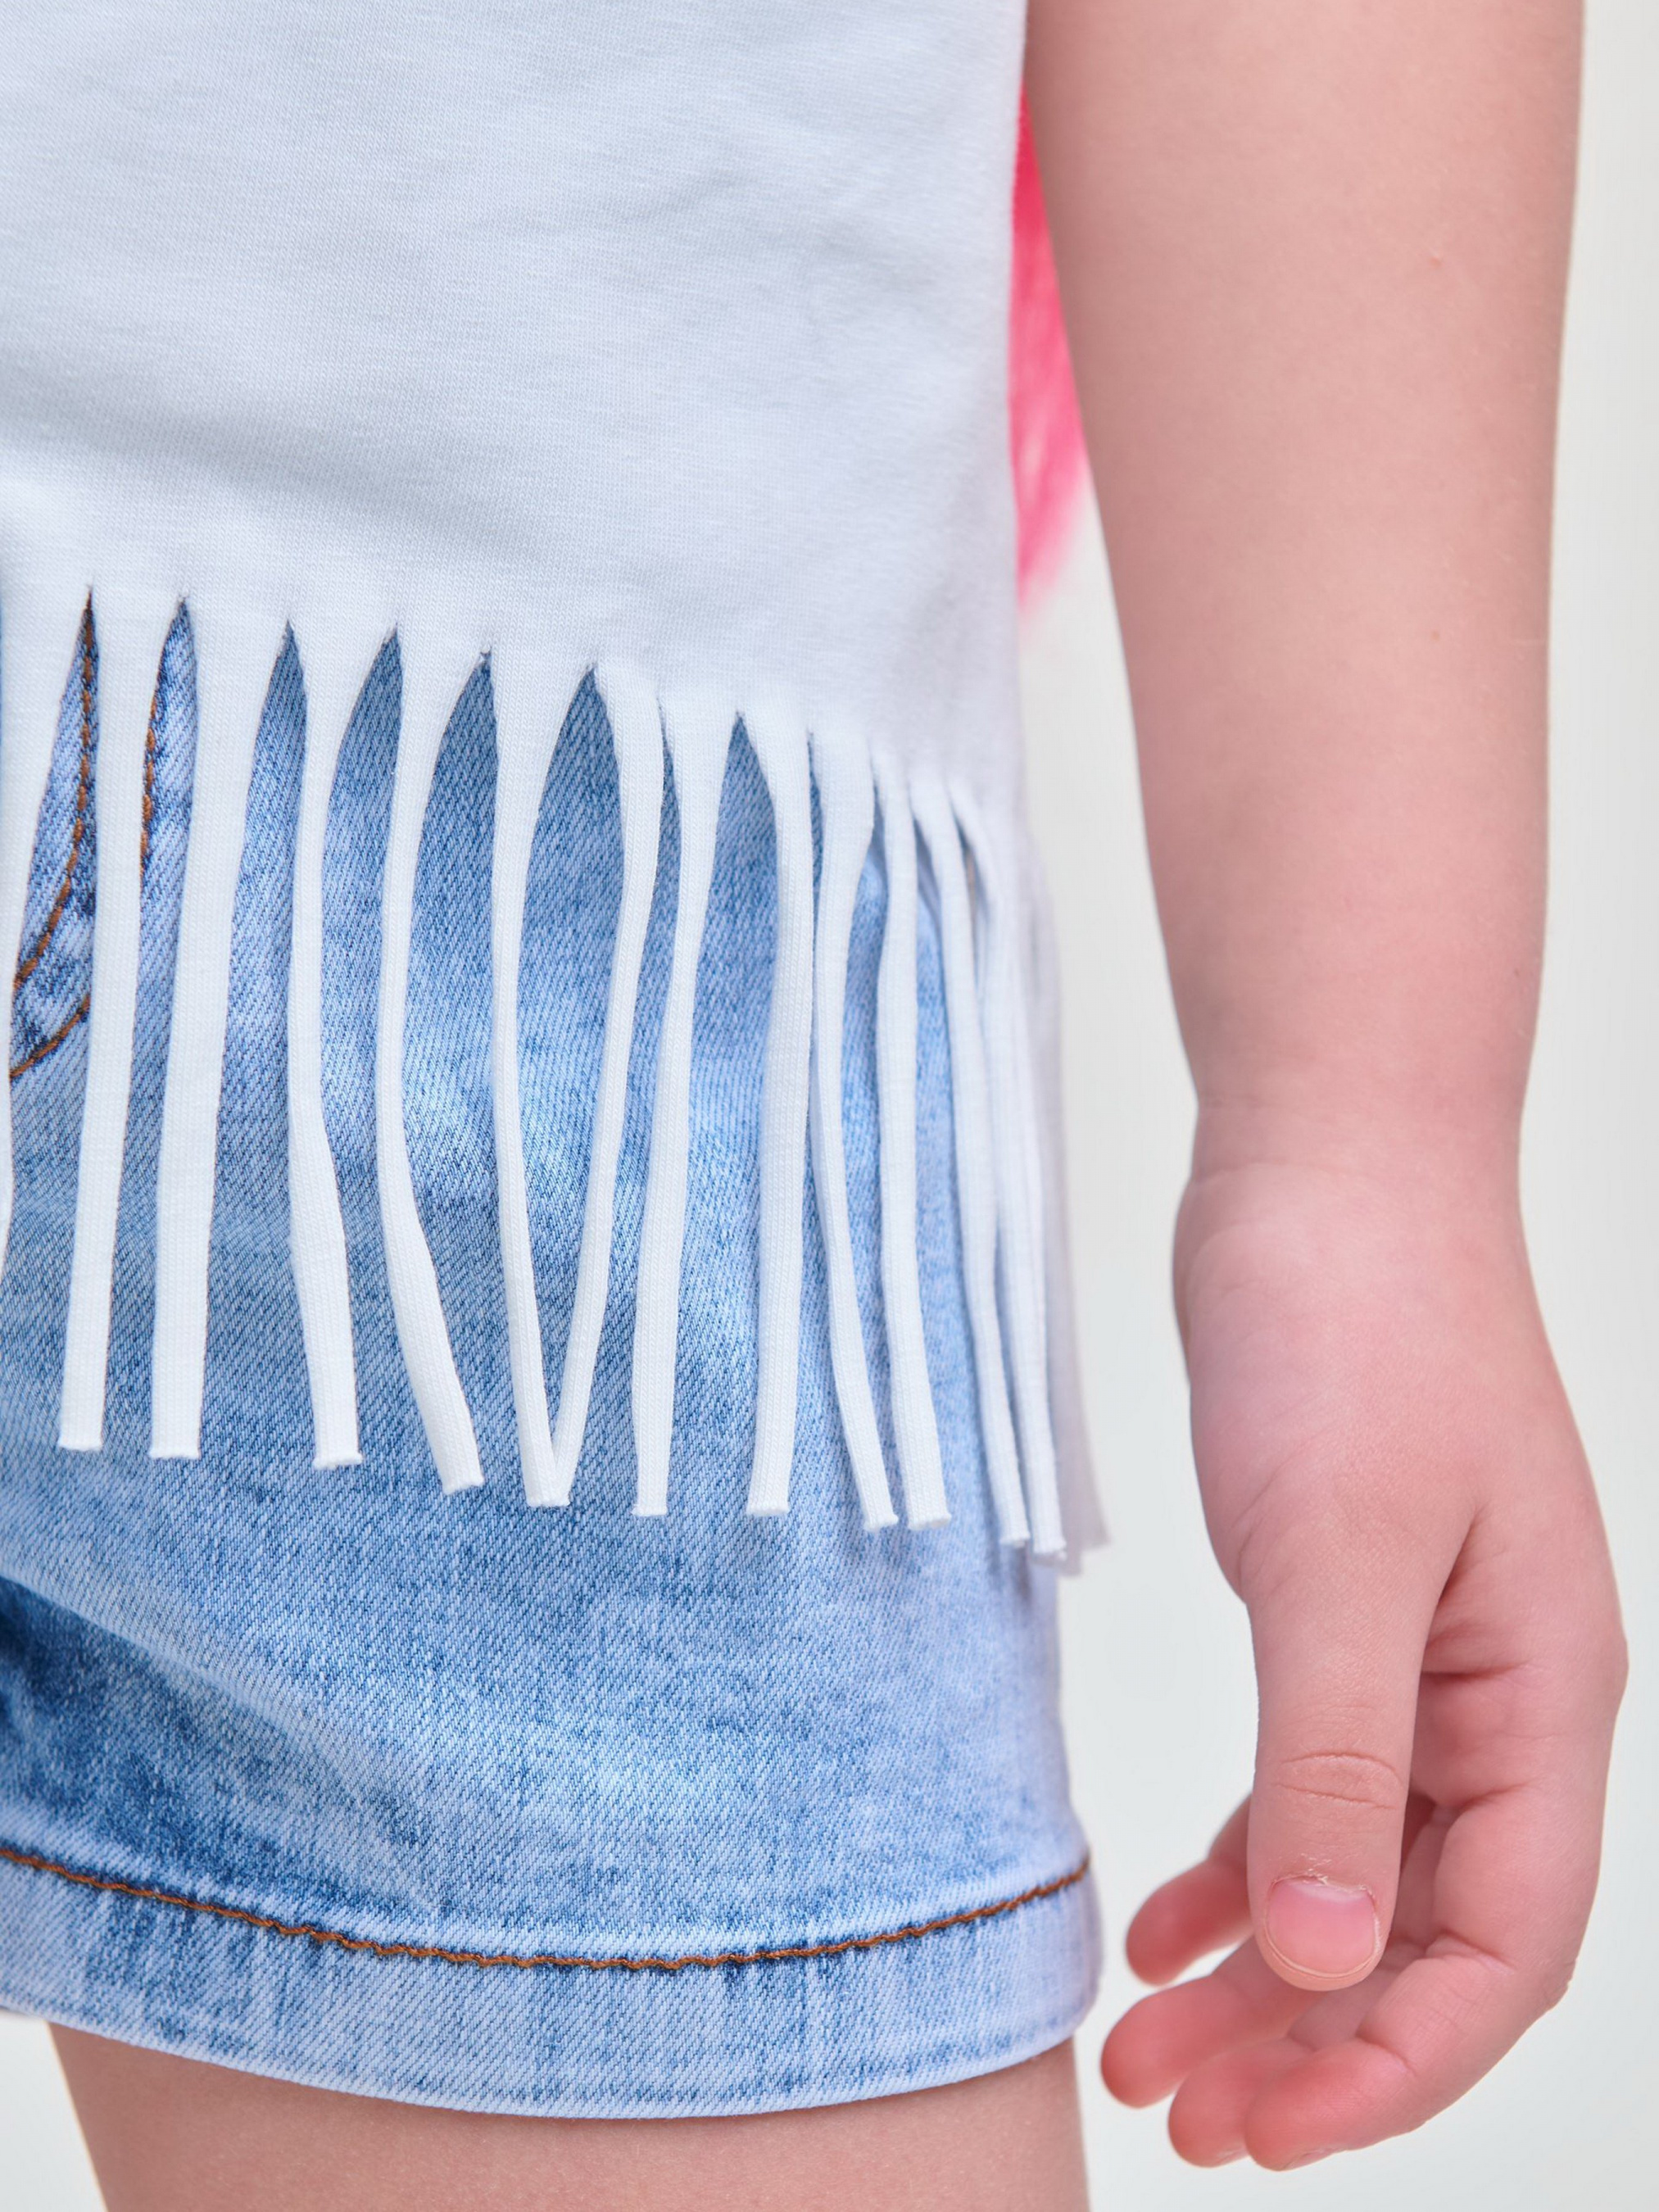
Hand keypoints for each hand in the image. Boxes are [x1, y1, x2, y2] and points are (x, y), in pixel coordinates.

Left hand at [1101, 1148, 1624, 2168]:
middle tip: (1181, 2117)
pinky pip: (1302, 1779)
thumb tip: (1326, 1965)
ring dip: (1261, 1970)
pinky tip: (1162, 1921)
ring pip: (1352, 1864)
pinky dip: (1238, 1862)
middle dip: (1310, 2040)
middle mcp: (1496, 1695)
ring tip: (1144, 2050)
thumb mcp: (1337, 1553)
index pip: (1501, 1941)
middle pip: (1421, 1926)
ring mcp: (1421, 1652)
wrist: (1325, 1163)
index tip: (1267, 2133)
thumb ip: (1335, 1759)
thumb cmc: (1355, 1325)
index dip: (1395, 2059)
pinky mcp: (1341, 1603)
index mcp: (1537, 1695)